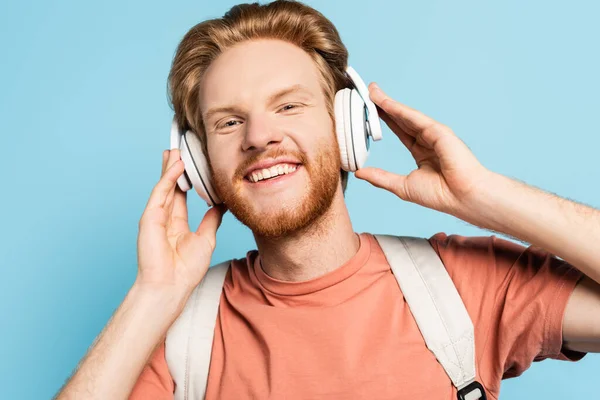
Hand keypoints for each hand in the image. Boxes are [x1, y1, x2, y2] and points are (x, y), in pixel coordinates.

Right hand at [135, 149, 226, 294]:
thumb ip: (211, 219)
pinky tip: (177, 165)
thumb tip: (221, 204)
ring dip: (170, 167)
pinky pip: (160, 193)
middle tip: (180, 148)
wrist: (171, 287)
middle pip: (170, 186)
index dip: (187, 179)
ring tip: (177, 149)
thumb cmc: (185, 270)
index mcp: (176, 223)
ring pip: (164, 185)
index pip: (181, 195)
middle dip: (175, 168)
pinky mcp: (149, 218)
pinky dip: (168, 178)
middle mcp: (164, 217)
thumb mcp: (206, 238)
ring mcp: (155, 217)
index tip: (192, 164)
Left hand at [354, 82, 491, 217]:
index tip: (369, 109)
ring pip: (406, 115)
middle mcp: (428, 139)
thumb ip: (380, 178)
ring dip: (388, 102)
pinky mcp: (439, 131)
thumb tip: (359, 173)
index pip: (399, 130)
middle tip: (368, 91)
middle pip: (401, 118)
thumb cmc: (440, 195)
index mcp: (422, 152)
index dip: (384, 119)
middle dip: (384, 105)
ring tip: (372, 91)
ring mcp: (434, 134)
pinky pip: (414, 118)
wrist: (462, 198)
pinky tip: (385, 102)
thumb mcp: (402, 186)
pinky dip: (398, 109)